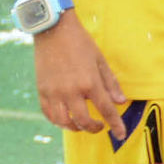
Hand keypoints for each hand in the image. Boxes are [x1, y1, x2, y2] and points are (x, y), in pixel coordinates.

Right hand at [33, 14, 125, 133]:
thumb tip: (120, 102)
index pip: (106, 111)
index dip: (116, 125)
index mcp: (89, 82)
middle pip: (84, 121)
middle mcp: (71, 90)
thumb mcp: (100, 60)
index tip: (121, 135)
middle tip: (99, 126)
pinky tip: (64, 118)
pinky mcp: (42, 90)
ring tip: (81, 124)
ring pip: (64, 122)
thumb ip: (110, 83)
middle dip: (94, 128)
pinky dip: (57, 120)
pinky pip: (48, 113)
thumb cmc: (80, 42)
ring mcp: (55, 91)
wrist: (53, 29)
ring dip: (75, 128)